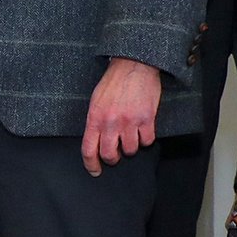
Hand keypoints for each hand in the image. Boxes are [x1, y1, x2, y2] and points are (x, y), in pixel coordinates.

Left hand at [82, 57, 160, 174]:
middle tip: (116, 153)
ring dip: (131, 146)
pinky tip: (143, 129)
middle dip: (113, 158)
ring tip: (131, 135)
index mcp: (95, 117)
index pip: (89, 149)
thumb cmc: (114, 81)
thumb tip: (96, 140)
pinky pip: (147, 141)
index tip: (95, 171)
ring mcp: (129, 122)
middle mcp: (111, 122)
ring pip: (131, 150)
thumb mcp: (96, 100)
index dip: (91, 164)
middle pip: (110, 155)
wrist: (134, 65)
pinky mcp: (147, 119)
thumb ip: (95, 121)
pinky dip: (146, 138)